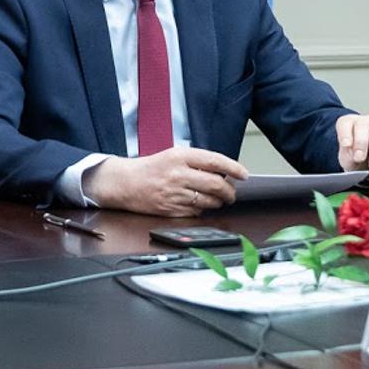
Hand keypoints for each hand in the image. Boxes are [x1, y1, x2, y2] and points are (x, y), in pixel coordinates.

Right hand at [83, 148, 248, 216]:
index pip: (215, 161)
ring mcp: (175, 193)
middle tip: (231, 193)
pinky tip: (199, 205)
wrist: (125, 183)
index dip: (233, 168)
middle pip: (216, 184)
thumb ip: (197, 162)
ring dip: (218, 202)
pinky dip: (202, 210)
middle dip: (229, 191)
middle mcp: (178, 174)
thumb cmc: (150, 168)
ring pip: (209, 201)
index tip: (243, 174)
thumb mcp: (173, 155)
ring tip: (217, 199)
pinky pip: (197, 213)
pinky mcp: (171, 209)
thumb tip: (224, 172)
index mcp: (180, 156)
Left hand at [336, 114, 368, 171]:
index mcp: (350, 124)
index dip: (345, 134)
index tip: (346, 145)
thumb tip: (356, 157)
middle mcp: (367, 122)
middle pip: (365, 125)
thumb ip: (349, 157)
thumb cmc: (356, 158)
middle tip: (359, 158)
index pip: (345, 123)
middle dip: (361, 143)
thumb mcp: (347, 159)